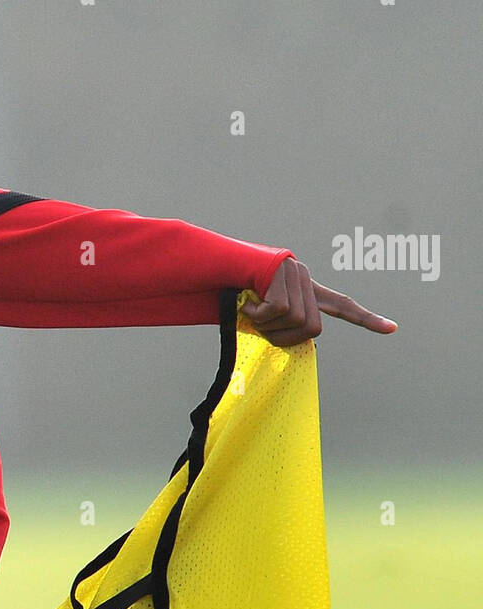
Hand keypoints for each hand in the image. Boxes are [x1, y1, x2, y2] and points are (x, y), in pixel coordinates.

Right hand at [240, 258, 397, 346]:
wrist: (215, 267)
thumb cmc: (232, 294)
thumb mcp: (259, 314)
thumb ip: (280, 325)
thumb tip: (298, 341)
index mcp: (305, 291)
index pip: (340, 305)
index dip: (366, 319)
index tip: (393, 329)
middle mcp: (307, 280)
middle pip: (312, 329)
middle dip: (281, 337)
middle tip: (258, 326)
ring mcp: (297, 273)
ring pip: (296, 321)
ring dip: (266, 325)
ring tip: (249, 310)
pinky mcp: (284, 271)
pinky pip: (279, 311)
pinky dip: (258, 315)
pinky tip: (246, 303)